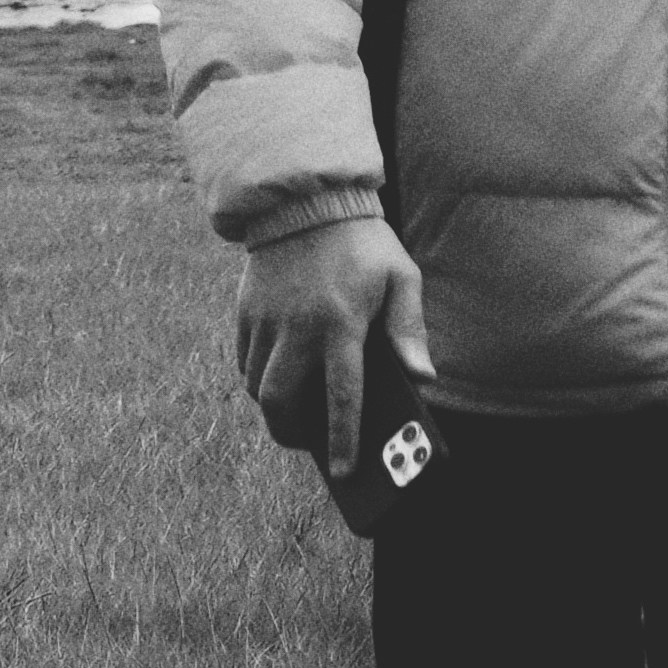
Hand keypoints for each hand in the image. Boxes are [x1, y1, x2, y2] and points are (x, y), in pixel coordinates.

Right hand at [232, 209, 434, 483]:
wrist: (304, 196)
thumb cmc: (362, 242)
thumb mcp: (401, 276)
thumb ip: (410, 329)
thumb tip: (423, 378)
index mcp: (341, 322)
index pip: (341, 397)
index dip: (344, 440)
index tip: (345, 472)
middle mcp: (298, 327)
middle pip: (281, 403)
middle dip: (291, 434)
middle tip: (307, 443)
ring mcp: (266, 319)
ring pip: (257, 387)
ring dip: (274, 407)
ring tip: (295, 411)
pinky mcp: (245, 310)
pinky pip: (244, 361)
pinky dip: (257, 379)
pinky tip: (278, 376)